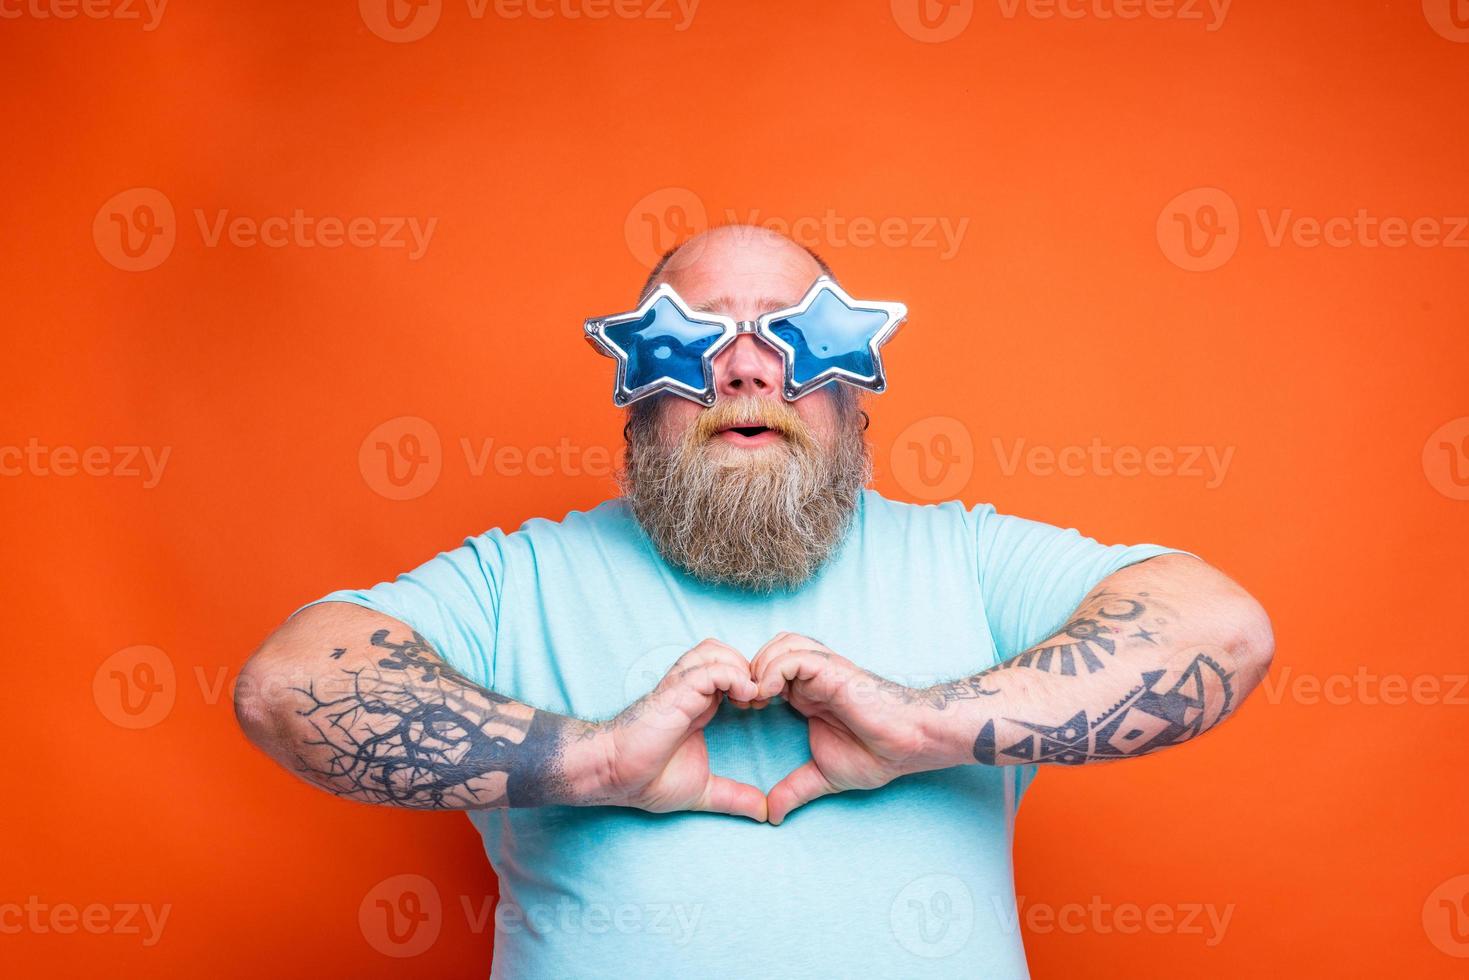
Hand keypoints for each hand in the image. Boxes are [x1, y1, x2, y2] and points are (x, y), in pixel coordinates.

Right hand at [582, 639, 766, 821]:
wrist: (614, 774)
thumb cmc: (648, 778)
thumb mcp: (703, 790)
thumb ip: (734, 796)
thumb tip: (764, 812)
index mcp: (698, 703)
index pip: (727, 669)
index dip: (751, 681)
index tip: (763, 706)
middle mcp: (688, 689)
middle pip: (723, 651)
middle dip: (749, 668)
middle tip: (761, 699)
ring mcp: (680, 686)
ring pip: (716, 651)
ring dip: (741, 668)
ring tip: (752, 697)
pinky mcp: (675, 691)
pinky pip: (710, 668)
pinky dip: (733, 676)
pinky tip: (744, 698)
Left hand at [751, 633, 943, 824]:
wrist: (910, 743)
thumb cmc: (877, 754)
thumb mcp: (824, 775)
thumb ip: (795, 789)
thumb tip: (772, 815)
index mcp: (807, 693)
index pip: (767, 670)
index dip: (748, 685)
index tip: (740, 710)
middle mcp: (813, 676)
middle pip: (769, 650)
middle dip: (749, 671)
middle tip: (742, 702)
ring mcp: (824, 669)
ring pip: (780, 645)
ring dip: (760, 667)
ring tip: (755, 698)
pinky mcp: (833, 669)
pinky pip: (794, 656)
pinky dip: (774, 669)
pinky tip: (769, 694)